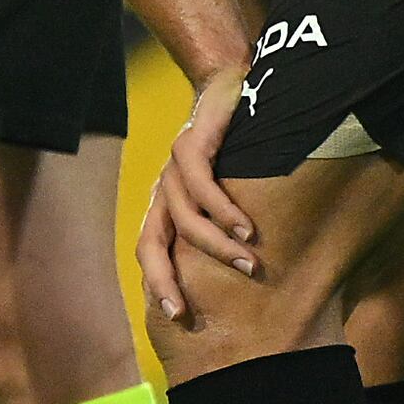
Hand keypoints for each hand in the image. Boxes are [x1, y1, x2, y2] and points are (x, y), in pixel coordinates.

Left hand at [141, 68, 261, 330]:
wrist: (232, 85)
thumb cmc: (239, 149)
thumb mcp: (231, 192)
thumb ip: (228, 228)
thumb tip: (252, 277)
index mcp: (168, 204)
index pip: (151, 251)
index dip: (159, 284)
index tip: (179, 318)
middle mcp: (164, 188)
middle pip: (150, 241)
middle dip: (165, 279)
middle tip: (187, 312)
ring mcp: (173, 165)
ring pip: (185, 217)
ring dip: (217, 245)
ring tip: (250, 264)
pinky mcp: (191, 140)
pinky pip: (201, 183)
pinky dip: (224, 210)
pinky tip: (247, 229)